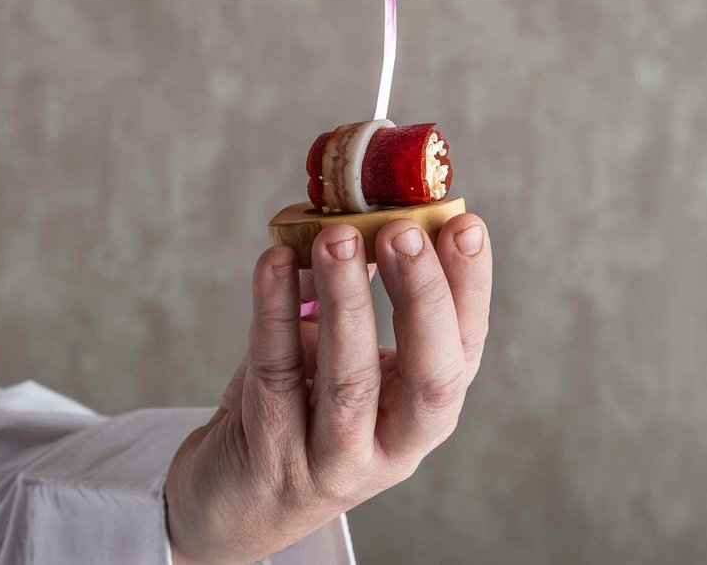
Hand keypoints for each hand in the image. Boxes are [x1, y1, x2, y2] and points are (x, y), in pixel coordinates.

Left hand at [165, 214, 491, 564]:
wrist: (236, 500)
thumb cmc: (304, 409)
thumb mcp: (350, 360)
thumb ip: (364, 295)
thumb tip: (366, 206)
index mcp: (425, 410)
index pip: (464, 346)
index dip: (470, 287)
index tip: (465, 225)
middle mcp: (393, 443)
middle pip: (429, 377)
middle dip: (421, 297)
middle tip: (403, 231)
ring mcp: (333, 458)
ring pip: (349, 380)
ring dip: (347, 300)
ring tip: (337, 237)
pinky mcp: (271, 453)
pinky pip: (276, 373)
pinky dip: (275, 311)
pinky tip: (273, 262)